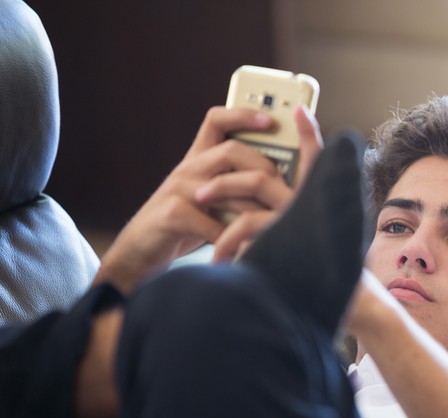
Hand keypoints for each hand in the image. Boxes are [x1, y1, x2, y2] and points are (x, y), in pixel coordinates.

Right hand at [96, 105, 322, 293]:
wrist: (143, 251)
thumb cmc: (188, 225)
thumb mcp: (212, 198)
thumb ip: (237, 186)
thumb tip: (283, 182)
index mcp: (199, 159)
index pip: (217, 121)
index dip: (243, 115)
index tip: (271, 120)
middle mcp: (187, 168)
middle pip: (230, 150)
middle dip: (262, 168)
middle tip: (281, 188)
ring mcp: (176, 189)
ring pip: (225, 187)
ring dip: (253, 207)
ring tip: (274, 220)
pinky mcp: (170, 215)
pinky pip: (211, 222)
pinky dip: (231, 235)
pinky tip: (244, 245)